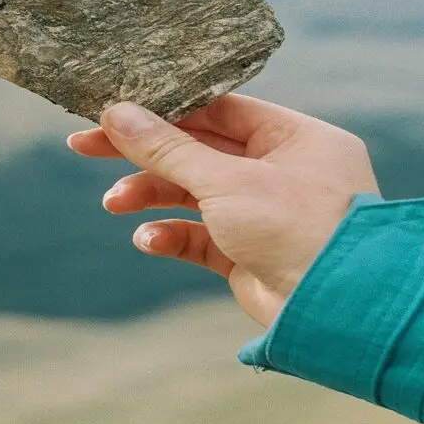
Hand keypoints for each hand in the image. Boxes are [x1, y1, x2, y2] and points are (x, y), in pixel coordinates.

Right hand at [67, 94, 379, 325]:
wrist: (338, 314)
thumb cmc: (298, 230)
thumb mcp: (227, 181)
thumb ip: (169, 148)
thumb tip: (117, 113)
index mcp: (294, 137)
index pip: (218, 110)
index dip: (164, 109)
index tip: (113, 111)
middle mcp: (282, 170)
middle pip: (198, 150)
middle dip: (144, 153)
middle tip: (85, 147)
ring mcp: (265, 214)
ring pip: (194, 194)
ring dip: (151, 196)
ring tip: (113, 204)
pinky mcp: (249, 255)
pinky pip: (200, 237)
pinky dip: (172, 235)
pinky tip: (149, 240)